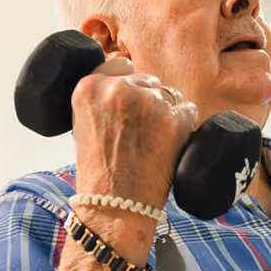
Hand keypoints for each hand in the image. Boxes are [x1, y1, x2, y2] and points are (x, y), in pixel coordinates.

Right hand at [70, 54, 199, 209]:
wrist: (115, 204)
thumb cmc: (99, 170)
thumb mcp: (83, 124)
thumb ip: (101, 98)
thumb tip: (125, 81)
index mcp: (90, 87)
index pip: (119, 65)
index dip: (128, 84)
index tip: (130, 101)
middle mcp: (119, 89)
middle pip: (146, 80)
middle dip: (146, 101)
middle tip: (140, 130)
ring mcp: (149, 102)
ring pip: (168, 94)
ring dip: (165, 113)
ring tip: (151, 142)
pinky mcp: (174, 119)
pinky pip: (188, 110)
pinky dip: (183, 125)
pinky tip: (168, 144)